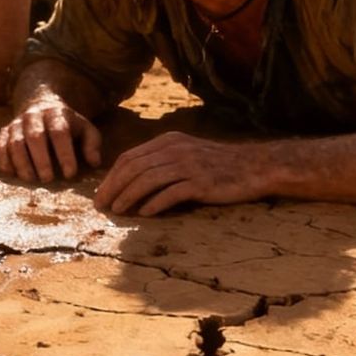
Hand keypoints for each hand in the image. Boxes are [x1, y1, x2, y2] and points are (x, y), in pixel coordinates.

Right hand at [0, 94, 102, 182]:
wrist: (42, 105)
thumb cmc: (67, 125)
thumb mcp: (86, 129)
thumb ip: (92, 144)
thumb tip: (94, 162)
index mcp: (56, 114)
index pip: (60, 132)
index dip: (64, 153)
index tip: (70, 173)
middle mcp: (34, 116)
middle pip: (35, 136)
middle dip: (40, 159)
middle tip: (47, 180)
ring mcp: (17, 123)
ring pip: (15, 141)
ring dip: (21, 162)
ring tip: (30, 179)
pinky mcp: (5, 131)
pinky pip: (0, 144)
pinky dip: (3, 159)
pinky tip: (10, 173)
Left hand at [93, 131, 268, 215]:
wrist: (255, 166)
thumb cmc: (218, 164)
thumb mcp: (186, 153)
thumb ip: (162, 161)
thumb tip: (133, 180)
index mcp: (167, 141)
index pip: (129, 157)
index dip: (112, 176)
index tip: (101, 194)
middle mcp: (174, 150)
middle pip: (134, 168)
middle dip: (113, 187)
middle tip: (101, 205)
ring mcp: (188, 165)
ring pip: (147, 180)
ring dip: (129, 196)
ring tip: (117, 211)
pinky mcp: (201, 183)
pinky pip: (171, 193)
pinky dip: (155, 203)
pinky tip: (144, 213)